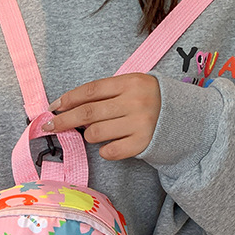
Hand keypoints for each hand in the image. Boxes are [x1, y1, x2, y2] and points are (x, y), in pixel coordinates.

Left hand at [42, 73, 160, 160]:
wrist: (186, 119)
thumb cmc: (151, 101)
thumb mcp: (133, 87)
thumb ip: (106, 94)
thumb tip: (68, 108)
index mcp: (131, 82)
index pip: (91, 90)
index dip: (68, 99)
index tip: (52, 107)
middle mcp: (135, 102)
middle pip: (87, 113)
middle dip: (63, 120)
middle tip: (48, 126)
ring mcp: (140, 124)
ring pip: (95, 133)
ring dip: (89, 135)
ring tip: (98, 132)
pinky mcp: (142, 144)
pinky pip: (110, 151)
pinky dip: (104, 150)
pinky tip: (110, 145)